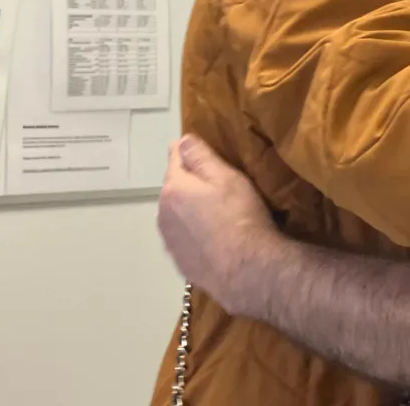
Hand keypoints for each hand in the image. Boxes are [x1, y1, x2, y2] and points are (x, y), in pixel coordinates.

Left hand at [157, 135, 276, 315]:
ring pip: (177, 215)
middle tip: (217, 188)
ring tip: (216, 216)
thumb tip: (181, 140)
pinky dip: (194, 235)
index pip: (175, 158)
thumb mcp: (226, 177)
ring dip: (189, 211)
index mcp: (173, 188)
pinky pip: (184, 239)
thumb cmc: (239, 216)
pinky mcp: (180, 262)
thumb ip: (200, 156)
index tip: (200, 151)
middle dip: (189, 185)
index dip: (188, 152)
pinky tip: (213, 239)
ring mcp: (169, 241)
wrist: (245, 270)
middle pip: (174, 189)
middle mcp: (163, 213)